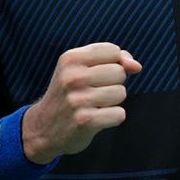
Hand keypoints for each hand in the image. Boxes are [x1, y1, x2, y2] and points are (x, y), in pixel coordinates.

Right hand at [21, 43, 141, 161]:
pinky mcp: (85, 121)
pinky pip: (119, 114)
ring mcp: (77, 99)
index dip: (113, 63)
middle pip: (119, 72)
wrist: (43, 129)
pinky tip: (96, 119)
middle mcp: (72, 77)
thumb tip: (136, 66)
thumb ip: (114, 59)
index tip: (97, 74)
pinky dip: (112, 118)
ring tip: (94, 105)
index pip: (113, 50)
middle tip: (93, 92)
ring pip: (121, 93)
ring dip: (113, 102)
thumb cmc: (70, 93)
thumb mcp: (82, 68)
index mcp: (70, 58)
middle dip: (113, 83)